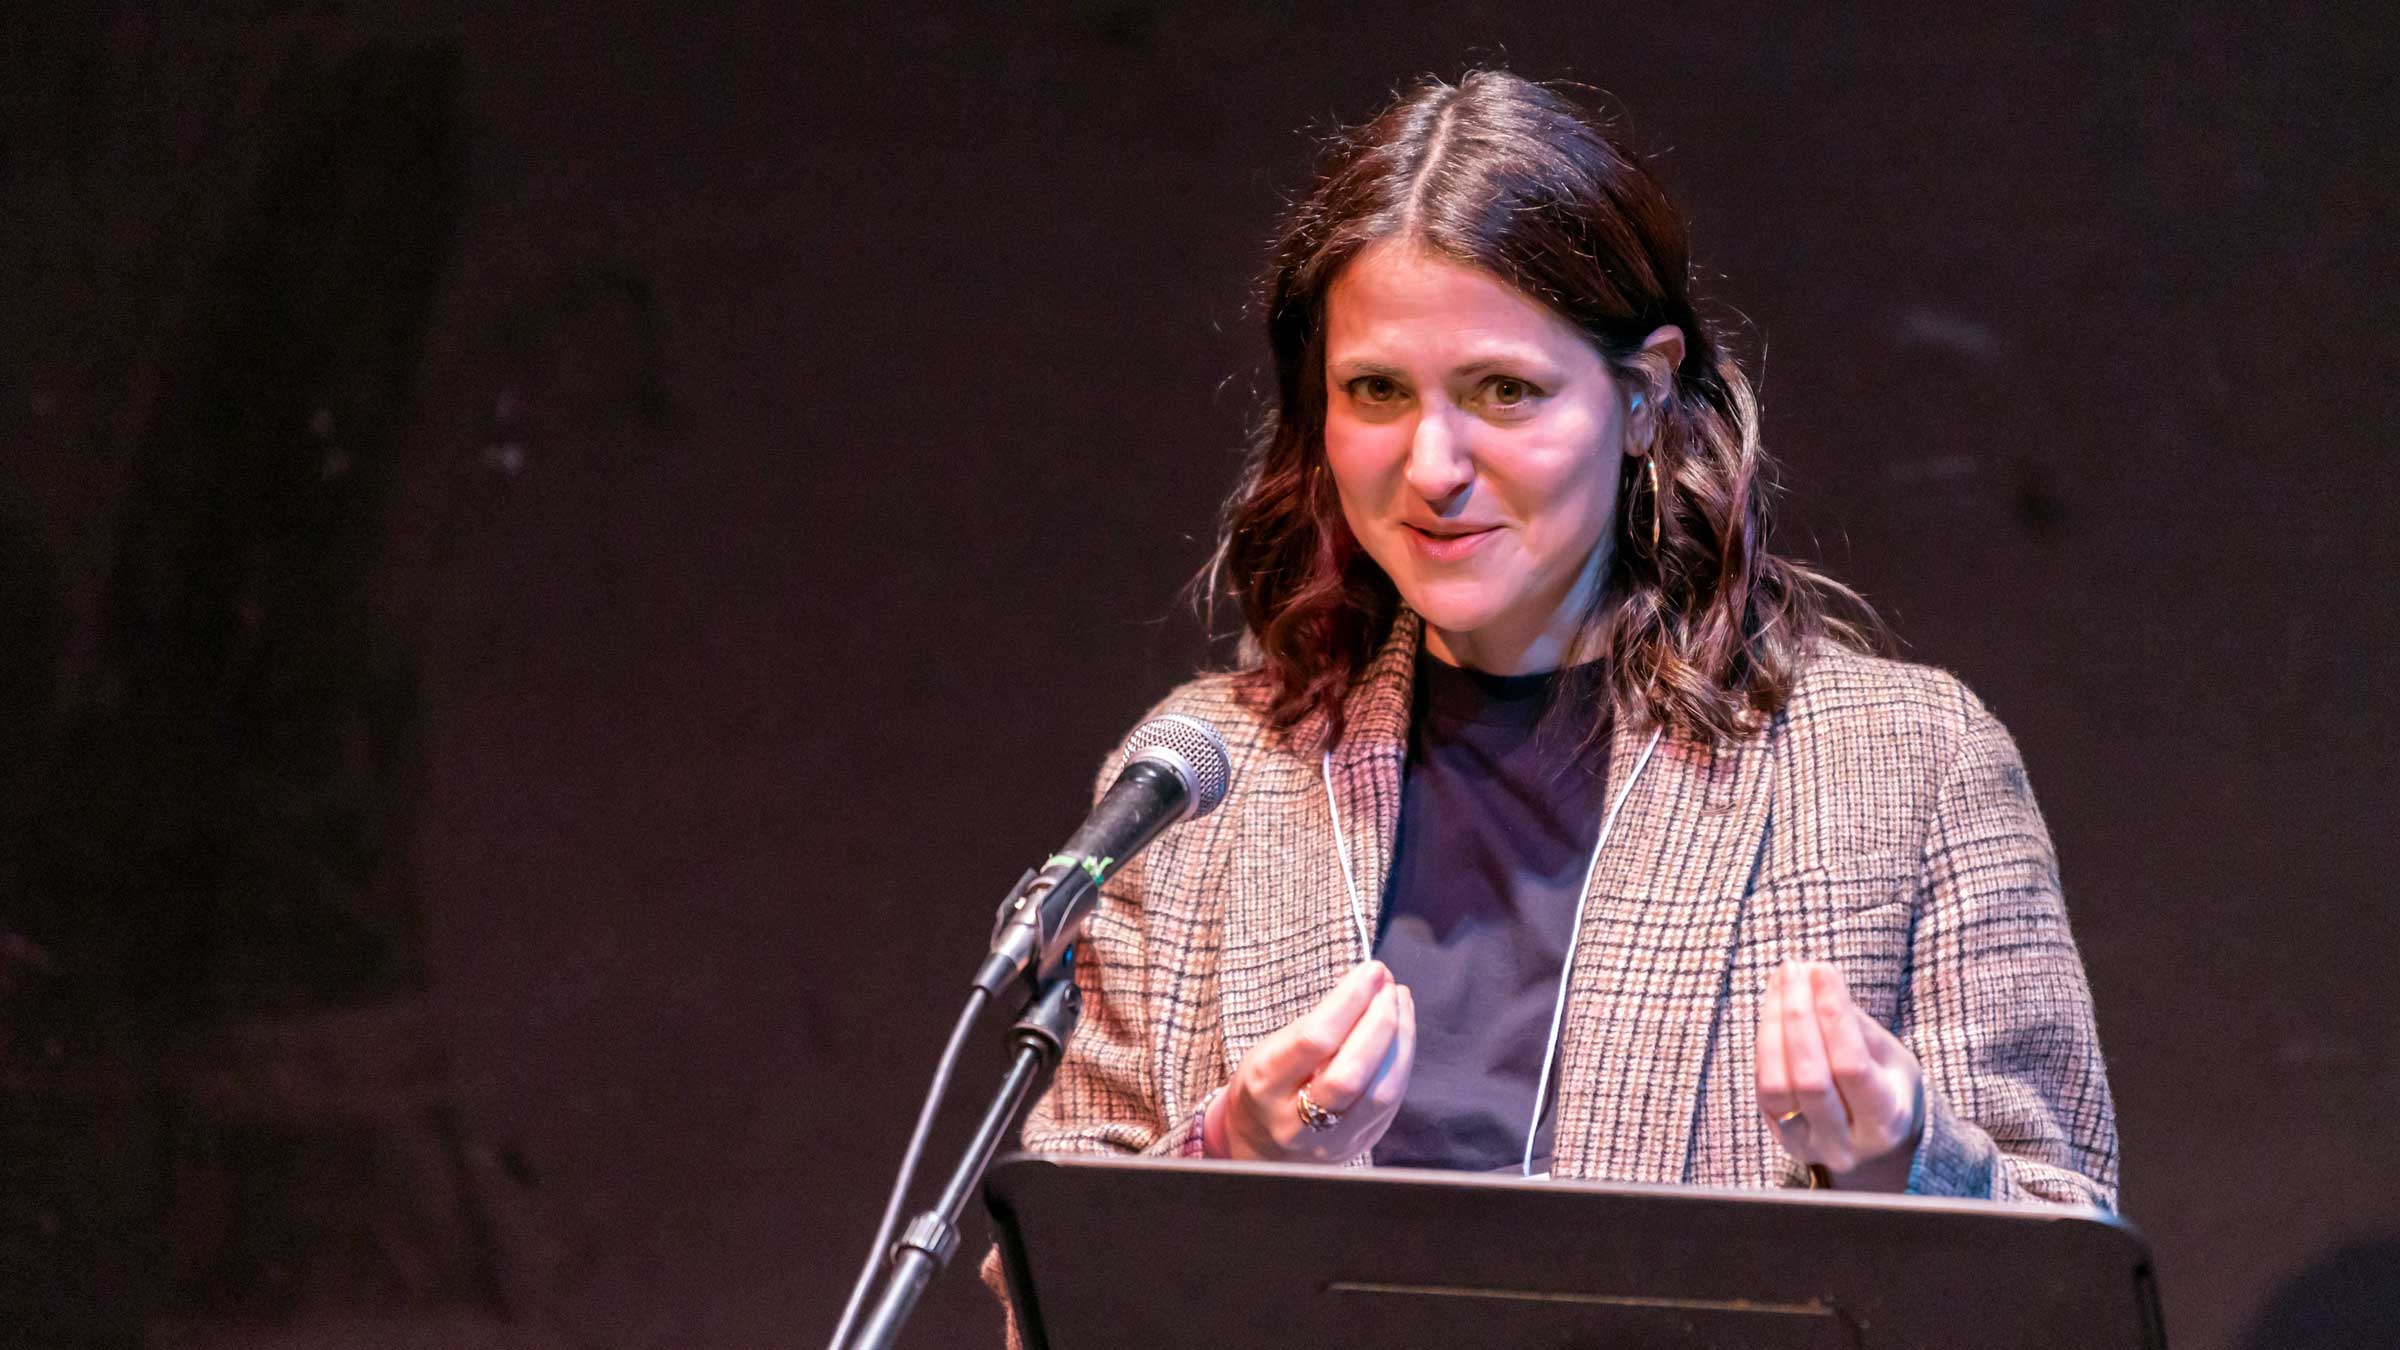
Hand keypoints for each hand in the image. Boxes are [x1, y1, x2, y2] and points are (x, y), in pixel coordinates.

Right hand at [1205, 961, 1414, 1163]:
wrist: (1260, 1148)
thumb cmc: (1266, 1086)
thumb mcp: (1268, 1051)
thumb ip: (1313, 1027)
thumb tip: (1366, 985)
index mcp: (1265, 1084)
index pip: (1314, 1040)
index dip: (1349, 1001)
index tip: (1370, 971)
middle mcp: (1296, 1119)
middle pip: (1351, 1072)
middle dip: (1380, 1021)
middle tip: (1388, 984)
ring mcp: (1332, 1139)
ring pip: (1380, 1093)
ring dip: (1400, 1040)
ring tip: (1400, 1001)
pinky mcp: (1360, 1145)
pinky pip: (1390, 1103)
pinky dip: (1401, 1061)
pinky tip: (1402, 1033)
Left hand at [1755, 960, 1923, 1190]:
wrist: (1878, 1141)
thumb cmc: (1887, 1086)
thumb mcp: (1891, 1058)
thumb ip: (1856, 1025)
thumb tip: (1815, 977)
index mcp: (1886, 1122)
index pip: (1852, 1066)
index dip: (1833, 1015)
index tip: (1822, 970)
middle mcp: (1847, 1144)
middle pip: (1810, 1078)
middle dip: (1798, 1016)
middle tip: (1794, 969)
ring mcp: (1809, 1146)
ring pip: (1776, 1086)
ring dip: (1773, 1026)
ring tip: (1781, 983)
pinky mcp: (1781, 1139)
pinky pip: (1764, 1089)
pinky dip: (1765, 1045)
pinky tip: (1772, 1011)